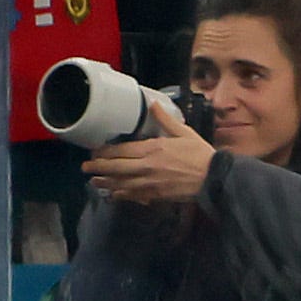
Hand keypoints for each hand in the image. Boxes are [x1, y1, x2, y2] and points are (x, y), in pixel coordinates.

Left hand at [80, 94, 215, 205]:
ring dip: (105, 182)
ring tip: (94, 181)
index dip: (104, 151)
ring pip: (120, 182)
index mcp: (151, 149)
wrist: (214, 178)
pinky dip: (121, 195)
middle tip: (86, 166)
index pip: (119, 150)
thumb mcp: (184, 133)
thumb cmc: (201, 155)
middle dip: (97, 167)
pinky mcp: (156, 195)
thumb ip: (165, 120)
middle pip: (114, 167)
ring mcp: (150, 182)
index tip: (95, 151)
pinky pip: (133, 195)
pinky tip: (114, 194)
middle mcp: (146, 166)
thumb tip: (153, 104)